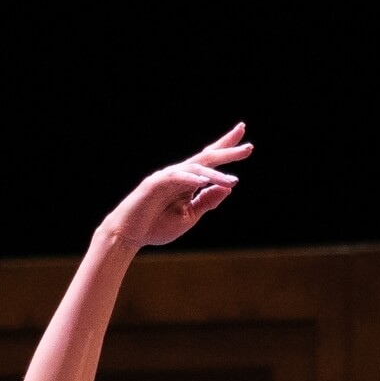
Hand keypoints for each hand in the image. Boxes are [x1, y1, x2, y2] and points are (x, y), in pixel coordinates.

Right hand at [101, 124, 250, 248]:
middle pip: (206, 158)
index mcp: (189, 182)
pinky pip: (176, 178)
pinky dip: (190, 178)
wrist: (130, 235)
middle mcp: (180, 175)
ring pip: (195, 168)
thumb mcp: (190, 215)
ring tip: (232, 181)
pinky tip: (203, 180)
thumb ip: (207, 201)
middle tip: (249, 147)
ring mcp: (167, 177)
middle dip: (227, 150)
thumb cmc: (157, 226)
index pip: (211, 163)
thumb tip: (229, 187)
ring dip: (215, 174)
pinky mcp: (154, 184)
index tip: (247, 145)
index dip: (228, 151)